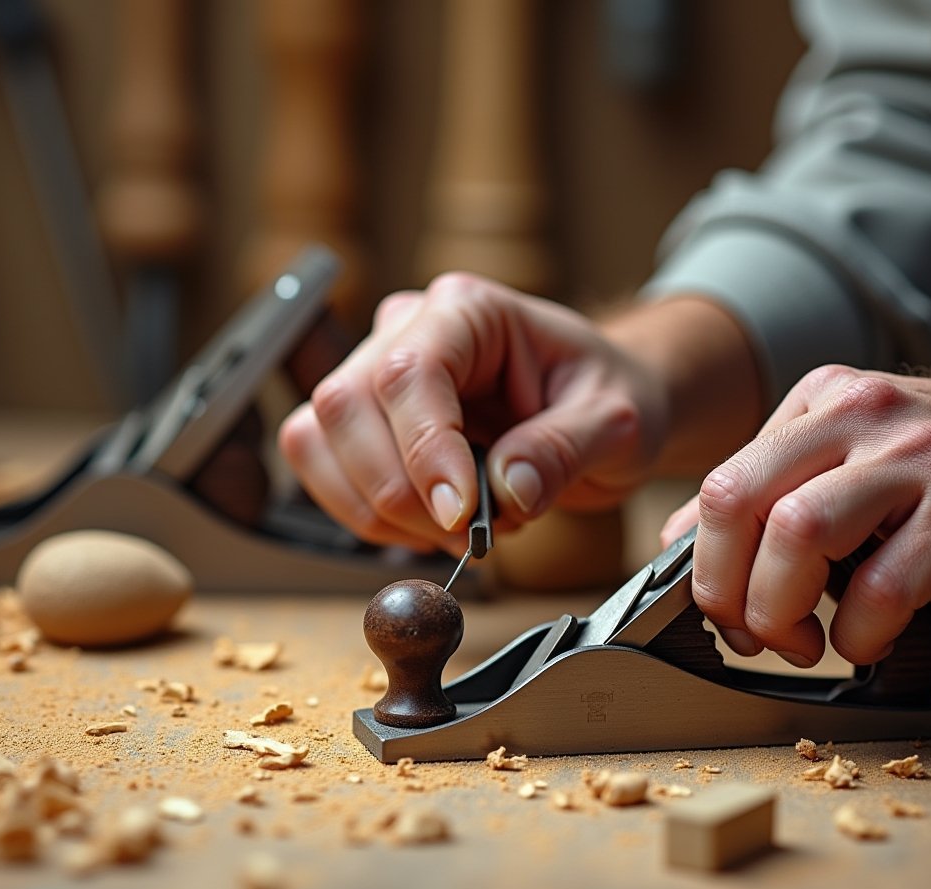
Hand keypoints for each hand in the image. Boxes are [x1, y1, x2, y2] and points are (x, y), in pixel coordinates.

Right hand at [278, 273, 669, 552]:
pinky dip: (366, 518)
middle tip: (469, 535)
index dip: (424, 451)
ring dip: (376, 510)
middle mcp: (407, 329)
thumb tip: (509, 489)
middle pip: (345, 405)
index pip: (409, 372)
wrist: (596, 406)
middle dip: (397, 492)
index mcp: (469, 310)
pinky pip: (323, 470)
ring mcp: (373, 372)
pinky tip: (429, 528)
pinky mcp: (361, 422)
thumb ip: (565, 450)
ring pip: (317, 440)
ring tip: (458, 532)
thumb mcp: (614, 422)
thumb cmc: (605, 396)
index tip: (460, 515)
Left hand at [662, 348, 930, 666]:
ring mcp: (918, 461)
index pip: (722, 483)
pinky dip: (861, 632)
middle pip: (737, 501)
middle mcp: (861, 417)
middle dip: (724, 589)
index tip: (723, 612)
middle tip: (753, 635)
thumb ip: (786, 493)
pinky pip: (882, 585)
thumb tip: (690, 546)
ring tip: (806, 643)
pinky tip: (872, 641)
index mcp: (824, 402)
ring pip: (796, 532)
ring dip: (780, 609)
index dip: (704, 565)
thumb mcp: (864, 460)